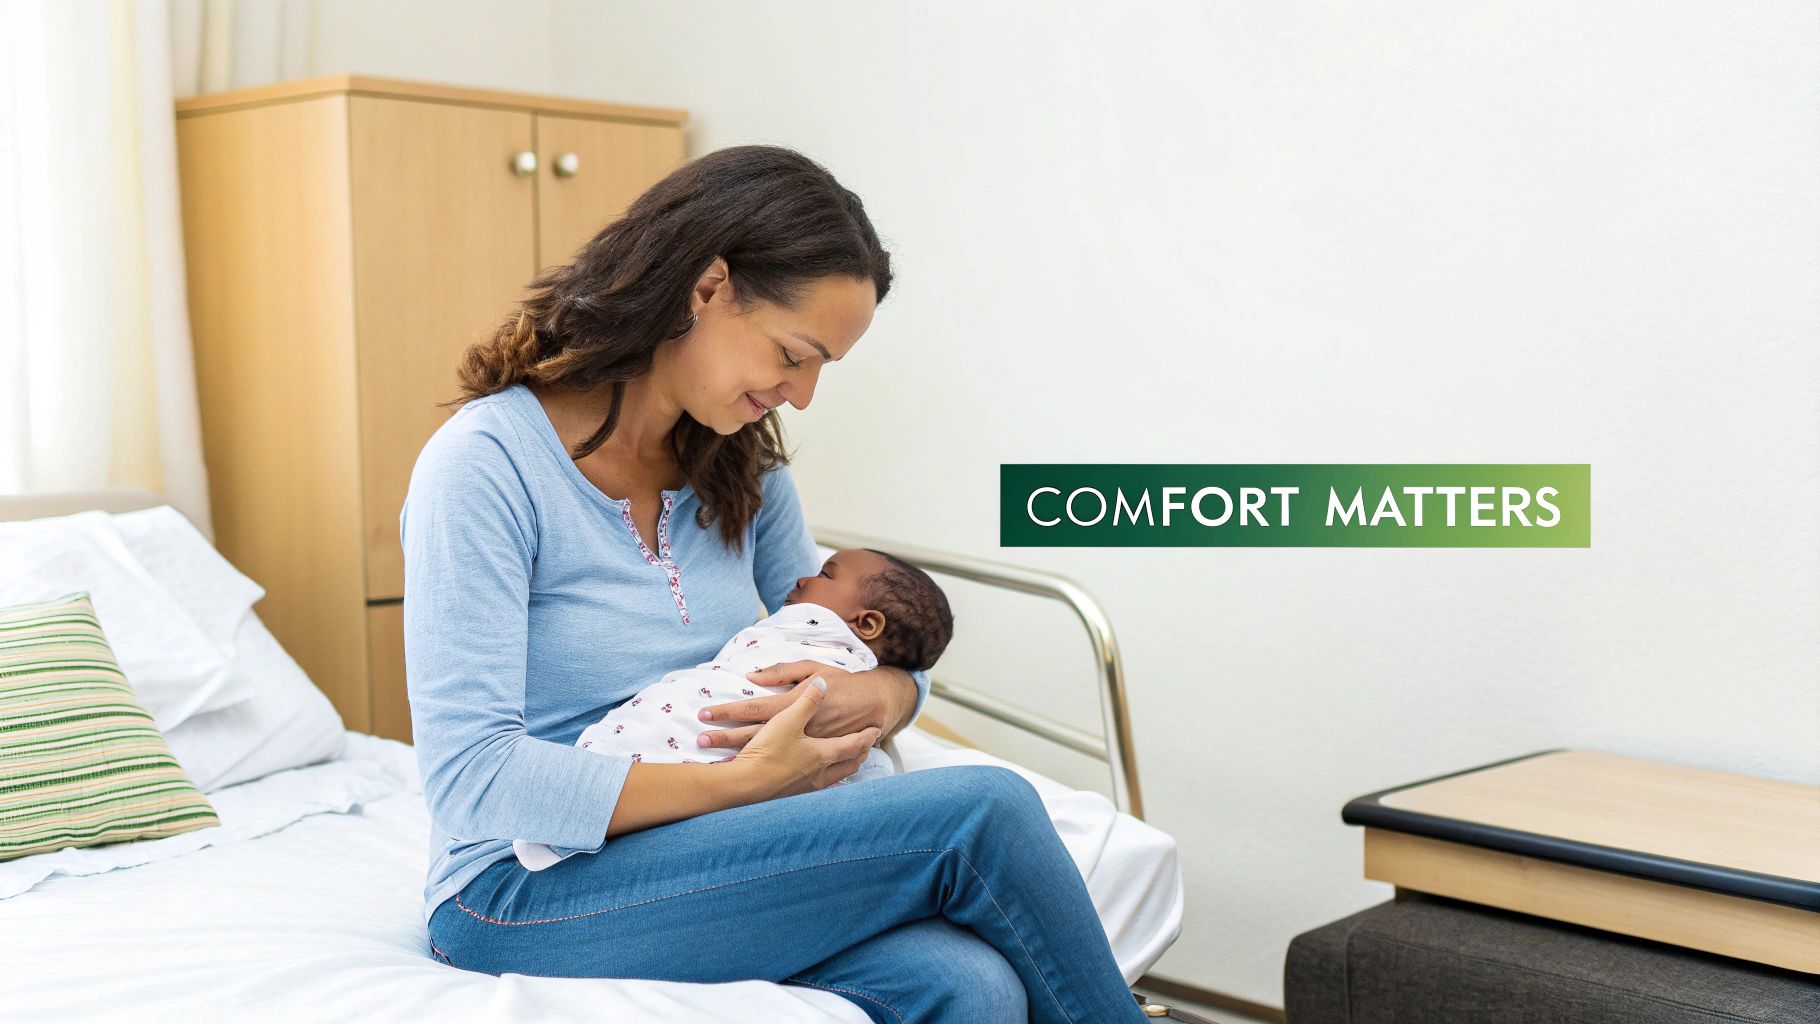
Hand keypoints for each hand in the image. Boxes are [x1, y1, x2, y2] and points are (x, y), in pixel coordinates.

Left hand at [696, 661, 912, 751]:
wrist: (874, 706)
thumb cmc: (843, 685)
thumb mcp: (814, 668)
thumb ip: (783, 672)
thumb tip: (753, 676)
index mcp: (793, 705)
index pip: (752, 709)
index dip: (727, 712)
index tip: (704, 714)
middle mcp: (796, 730)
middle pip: (752, 736)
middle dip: (724, 740)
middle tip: (700, 742)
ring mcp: (804, 748)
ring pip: (765, 754)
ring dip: (737, 758)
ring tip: (713, 764)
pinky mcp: (813, 761)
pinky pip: (783, 767)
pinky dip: (762, 771)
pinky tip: (744, 778)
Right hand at [730, 679, 880, 798]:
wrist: (745, 786)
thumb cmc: (769, 751)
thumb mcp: (788, 718)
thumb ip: (807, 700)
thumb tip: (822, 684)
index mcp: (823, 753)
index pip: (854, 745)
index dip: (867, 737)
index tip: (876, 731)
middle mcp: (821, 773)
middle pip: (849, 765)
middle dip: (859, 755)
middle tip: (867, 747)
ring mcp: (808, 787)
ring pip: (836, 777)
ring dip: (844, 767)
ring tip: (847, 760)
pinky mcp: (794, 795)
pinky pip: (819, 786)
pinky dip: (826, 778)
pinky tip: (818, 776)